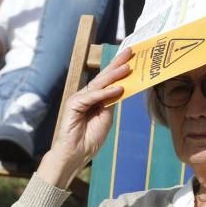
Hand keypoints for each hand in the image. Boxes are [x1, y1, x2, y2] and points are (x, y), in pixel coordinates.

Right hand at [37, 48, 131, 187]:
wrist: (75, 154)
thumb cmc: (89, 139)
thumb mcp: (106, 118)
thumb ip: (111, 102)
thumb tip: (120, 88)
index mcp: (94, 98)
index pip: (108, 81)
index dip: (118, 69)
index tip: (131, 57)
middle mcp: (86, 95)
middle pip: (103, 77)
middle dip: (117, 64)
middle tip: (129, 52)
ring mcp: (79, 99)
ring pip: (99, 84)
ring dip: (114, 75)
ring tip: (127, 67)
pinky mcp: (73, 104)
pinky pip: (92, 96)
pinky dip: (106, 93)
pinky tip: (118, 89)